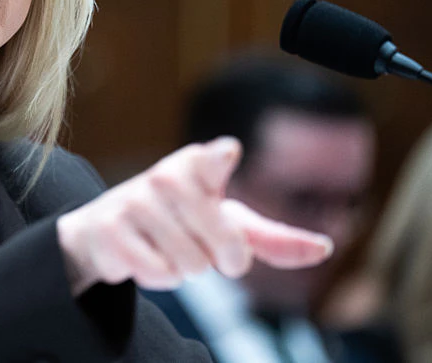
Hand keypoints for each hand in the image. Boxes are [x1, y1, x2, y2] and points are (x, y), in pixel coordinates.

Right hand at [56, 136, 333, 296]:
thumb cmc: (179, 221)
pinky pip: (159, 273)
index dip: (220, 159)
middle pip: (226, 244)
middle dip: (223, 260)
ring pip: (192, 265)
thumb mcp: (226, 223)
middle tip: (204, 247)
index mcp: (197, 165)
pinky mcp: (111, 228)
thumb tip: (325, 249)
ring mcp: (134, 201)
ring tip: (166, 246)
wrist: (106, 229)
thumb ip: (272, 238)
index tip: (227, 153)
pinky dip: (159, 276)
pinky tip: (144, 255)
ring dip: (186, 269)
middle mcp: (165, 176)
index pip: (212, 160)